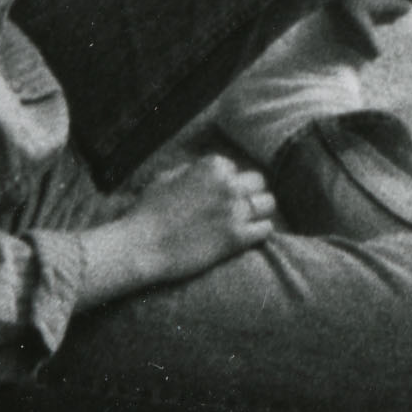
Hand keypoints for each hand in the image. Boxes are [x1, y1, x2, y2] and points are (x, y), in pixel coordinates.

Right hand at [110, 152, 278, 293]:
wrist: (142, 245)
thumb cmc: (148, 211)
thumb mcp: (167, 177)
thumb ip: (192, 170)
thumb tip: (208, 173)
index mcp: (212, 166)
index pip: (234, 168)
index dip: (225, 181)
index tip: (214, 195)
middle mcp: (228, 184)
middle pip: (258, 182)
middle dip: (248, 192)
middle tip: (236, 207)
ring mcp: (235, 211)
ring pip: (268, 203)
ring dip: (258, 210)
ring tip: (246, 220)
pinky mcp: (237, 237)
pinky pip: (266, 229)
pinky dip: (260, 231)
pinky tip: (247, 235)